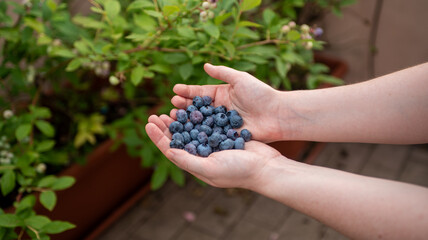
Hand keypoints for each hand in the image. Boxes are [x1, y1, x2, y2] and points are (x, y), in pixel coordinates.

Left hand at [145, 114, 283, 188]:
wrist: (265, 166)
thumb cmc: (238, 171)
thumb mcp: (210, 168)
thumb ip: (188, 161)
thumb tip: (167, 151)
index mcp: (195, 164)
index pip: (171, 149)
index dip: (158, 137)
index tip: (148, 123)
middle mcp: (201, 155)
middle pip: (178, 138)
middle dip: (166, 127)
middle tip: (155, 114)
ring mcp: (212, 144)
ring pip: (191, 129)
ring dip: (180, 120)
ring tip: (171, 108)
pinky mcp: (223, 135)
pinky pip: (206, 123)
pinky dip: (198, 115)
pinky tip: (193, 106)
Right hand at [171, 63, 283, 142]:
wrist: (277, 115)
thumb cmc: (260, 94)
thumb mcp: (241, 79)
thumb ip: (223, 73)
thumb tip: (205, 65)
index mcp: (222, 94)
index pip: (200, 92)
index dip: (187, 92)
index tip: (174, 91)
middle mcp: (219, 109)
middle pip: (197, 108)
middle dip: (183, 107)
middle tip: (171, 107)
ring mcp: (222, 124)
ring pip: (201, 122)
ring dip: (187, 121)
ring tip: (174, 120)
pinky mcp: (227, 136)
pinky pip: (210, 135)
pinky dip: (198, 135)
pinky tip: (186, 135)